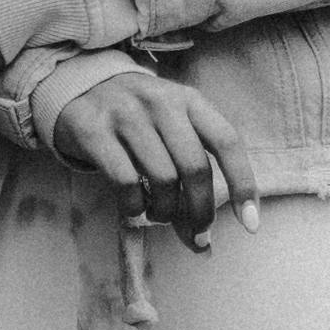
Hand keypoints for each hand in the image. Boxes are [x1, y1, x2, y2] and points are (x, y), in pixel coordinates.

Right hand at [50, 70, 243, 238]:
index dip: (243, 184)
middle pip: (195, 167)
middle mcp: (161, 102)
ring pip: (162, 179)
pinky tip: (133, 208)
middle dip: (201, 211)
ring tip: (158, 215)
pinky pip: (126, 182)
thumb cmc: (139, 120)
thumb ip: (190, 176)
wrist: (80, 86)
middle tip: (199, 234)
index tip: (250, 223)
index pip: (227, 141)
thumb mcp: (171, 130)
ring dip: (165, 211)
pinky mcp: (94, 131)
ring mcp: (126, 115)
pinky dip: (134, 207)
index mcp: (189, 100)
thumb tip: (203, 243)